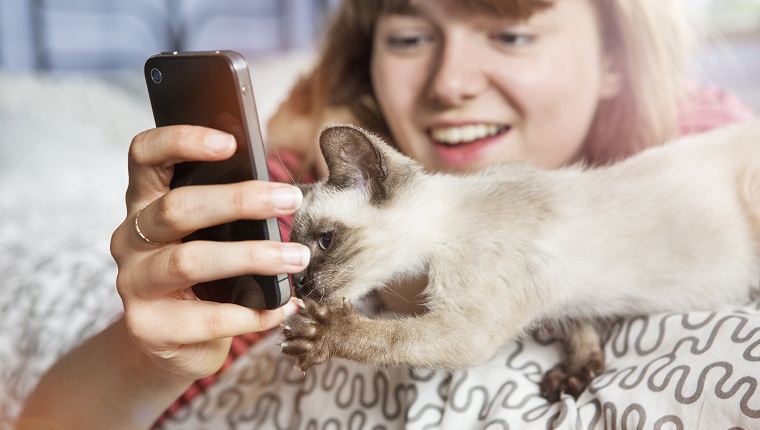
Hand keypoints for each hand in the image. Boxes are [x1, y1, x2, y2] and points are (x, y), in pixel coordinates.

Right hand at [110, 125, 309, 380]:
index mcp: (144, 202)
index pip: (145, 155)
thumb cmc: (202, 277)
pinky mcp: (150, 326)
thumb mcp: (208, 236)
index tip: (230, 141)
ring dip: (253, 256)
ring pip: (190, 261)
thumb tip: (281, 193)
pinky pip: (209, 318)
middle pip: (177, 208)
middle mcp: (130, 238)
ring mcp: (135, 283)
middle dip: (240, 200)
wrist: (169, 345)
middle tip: (290, 199)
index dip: (181, 141)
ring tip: (297, 257)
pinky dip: (255, 312)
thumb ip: (228, 212)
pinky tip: (285, 306)